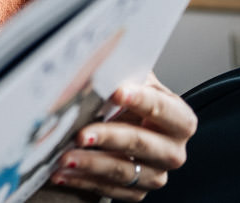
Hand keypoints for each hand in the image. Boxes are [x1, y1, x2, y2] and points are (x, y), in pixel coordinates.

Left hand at [51, 73, 196, 200]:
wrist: (125, 127)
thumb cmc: (129, 101)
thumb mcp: (131, 81)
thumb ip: (122, 71)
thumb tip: (100, 51)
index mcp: (179, 119)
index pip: (165, 110)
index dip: (142, 100)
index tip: (116, 91)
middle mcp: (172, 151)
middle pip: (142, 144)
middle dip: (109, 137)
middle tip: (81, 134)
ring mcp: (155, 174)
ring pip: (124, 171)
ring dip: (91, 164)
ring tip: (64, 157)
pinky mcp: (136, 192)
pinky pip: (109, 190)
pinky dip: (82, 181)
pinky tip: (60, 172)